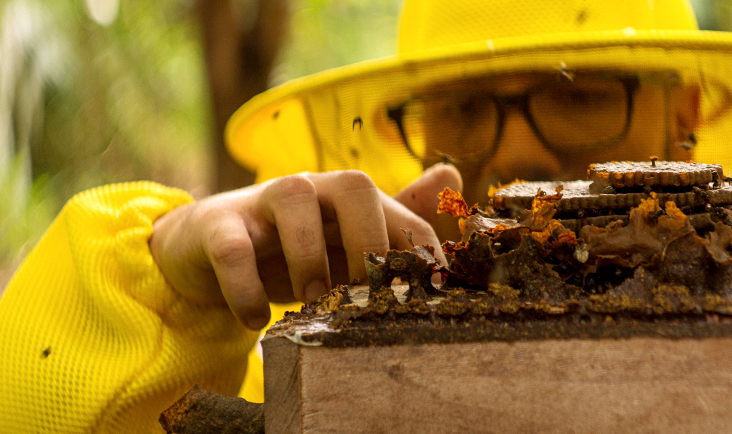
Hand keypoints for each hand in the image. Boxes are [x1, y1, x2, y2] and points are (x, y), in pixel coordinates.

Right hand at [149, 165, 461, 330]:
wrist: (207, 246)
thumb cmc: (291, 245)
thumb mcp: (345, 240)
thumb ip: (395, 217)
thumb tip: (453, 175)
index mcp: (350, 199)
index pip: (404, 215)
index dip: (424, 256)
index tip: (431, 299)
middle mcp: (312, 189)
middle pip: (354, 185)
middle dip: (370, 240)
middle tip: (363, 293)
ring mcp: (261, 202)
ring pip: (293, 198)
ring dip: (309, 256)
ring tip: (311, 302)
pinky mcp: (216, 227)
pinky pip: (231, 247)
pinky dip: (246, 287)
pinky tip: (256, 320)